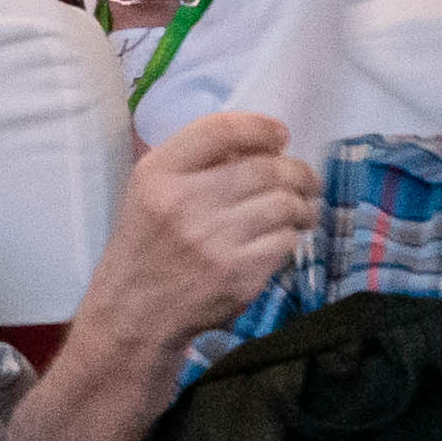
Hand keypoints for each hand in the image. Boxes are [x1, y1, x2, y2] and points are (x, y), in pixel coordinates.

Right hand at [80, 110, 321, 350]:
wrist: (135, 312)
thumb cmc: (147, 245)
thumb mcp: (149, 191)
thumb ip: (193, 161)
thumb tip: (257, 145)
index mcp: (159, 174)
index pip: (220, 130)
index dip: (260, 128)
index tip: (280, 135)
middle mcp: (185, 203)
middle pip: (265, 168)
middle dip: (298, 171)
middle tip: (307, 179)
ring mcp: (213, 242)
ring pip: (284, 204)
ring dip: (303, 204)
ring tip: (303, 208)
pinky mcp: (238, 275)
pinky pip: (284, 241)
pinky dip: (290, 236)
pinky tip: (284, 237)